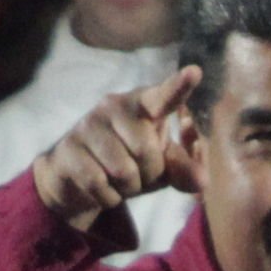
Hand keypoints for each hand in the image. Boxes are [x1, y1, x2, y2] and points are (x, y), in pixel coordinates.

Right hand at [31, 64, 201, 228]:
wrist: (77, 178)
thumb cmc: (130, 163)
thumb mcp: (162, 167)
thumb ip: (185, 170)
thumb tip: (202, 182)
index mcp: (143, 103)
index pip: (163, 96)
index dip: (179, 86)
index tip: (195, 72)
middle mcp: (114, 106)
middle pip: (147, 152)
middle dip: (149, 174)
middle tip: (137, 171)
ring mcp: (88, 125)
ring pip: (123, 172)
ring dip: (128, 188)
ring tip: (118, 179)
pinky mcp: (69, 150)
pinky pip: (100, 185)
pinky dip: (108, 197)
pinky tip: (101, 187)